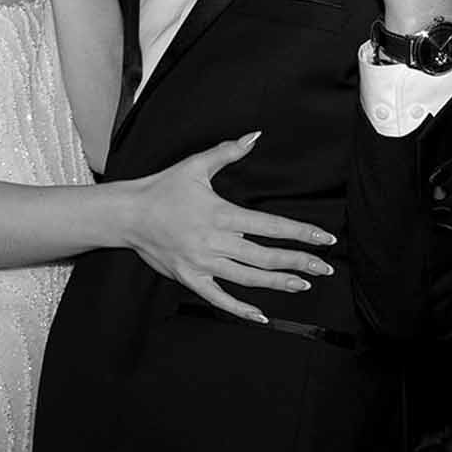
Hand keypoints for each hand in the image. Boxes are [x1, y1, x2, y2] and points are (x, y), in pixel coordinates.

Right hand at [119, 132, 337, 323]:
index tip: (324, 238)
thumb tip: (254, 136)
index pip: (270, 225)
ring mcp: (202, 263)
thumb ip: (228, 152)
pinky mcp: (189, 278)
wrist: (127, 215)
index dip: (300, 232)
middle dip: (298, 262)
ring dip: (277, 283)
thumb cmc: (162, 188)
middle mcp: (214, 242)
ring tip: (302, 284)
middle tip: (323, 268)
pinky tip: (260, 316)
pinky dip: (240, 309)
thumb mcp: (195, 165)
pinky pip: (219, 299)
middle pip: (265, 256)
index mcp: (221, 214)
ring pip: (248, 278)